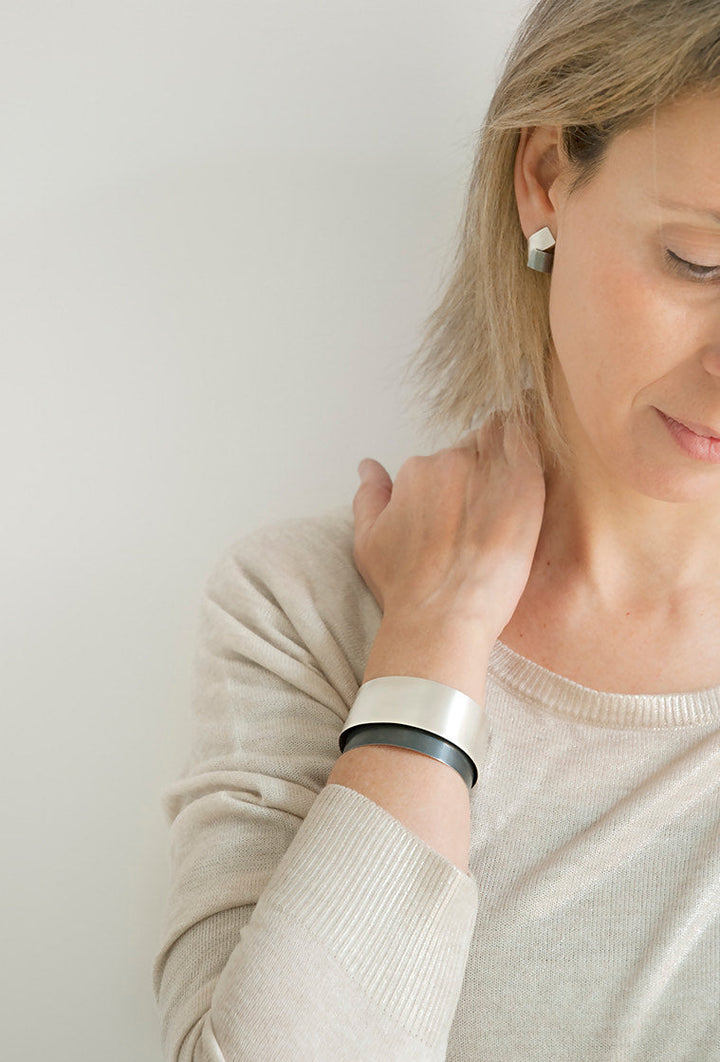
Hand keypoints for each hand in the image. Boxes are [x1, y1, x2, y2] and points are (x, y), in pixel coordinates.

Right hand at [352, 416, 545, 650]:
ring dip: (508, 461)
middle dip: (483, 469)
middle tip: (491, 507)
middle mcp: (450, 462)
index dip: (457, 478)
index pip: (445, 457)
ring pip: (503, 444)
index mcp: (416, 472)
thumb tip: (368, 467)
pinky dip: (531, 452)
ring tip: (512, 500)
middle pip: (475, 448)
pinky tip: (530, 479)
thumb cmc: (405, 588)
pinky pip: (530, 447)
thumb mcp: (368, 540)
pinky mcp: (524, 484)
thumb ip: (369, 495)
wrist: (440, 618)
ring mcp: (488, 470)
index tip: (466, 502)